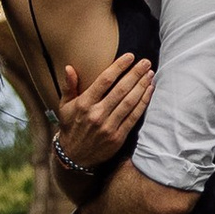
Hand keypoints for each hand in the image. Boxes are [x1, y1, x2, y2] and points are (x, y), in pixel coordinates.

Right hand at [51, 49, 151, 178]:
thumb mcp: (64, 106)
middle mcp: (97, 114)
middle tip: (146, 62)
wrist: (73, 157)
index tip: (130, 56)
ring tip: (150, 74)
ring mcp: (108, 126)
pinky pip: (133, 117)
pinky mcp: (118, 137)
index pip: (104, 81)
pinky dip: (143, 103)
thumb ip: (68, 86)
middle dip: (135, 74)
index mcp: (84, 103)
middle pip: (121, 89)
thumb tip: (69, 67)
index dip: (119, 67)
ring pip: (129, 102)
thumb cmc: (70, 127)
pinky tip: (149, 91)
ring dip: (142, 86)